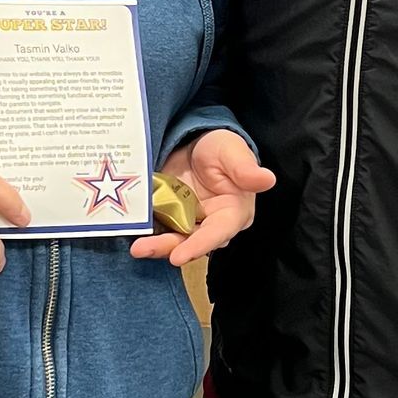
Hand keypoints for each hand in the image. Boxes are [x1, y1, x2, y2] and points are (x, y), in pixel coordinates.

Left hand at [129, 131, 274, 267]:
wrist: (196, 141)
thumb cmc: (222, 148)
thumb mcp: (233, 152)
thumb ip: (245, 169)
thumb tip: (267, 179)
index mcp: (233, 214)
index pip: (217, 233)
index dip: (199, 245)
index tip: (179, 256)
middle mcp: (211, 224)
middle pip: (191, 242)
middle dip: (168, 248)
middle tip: (143, 249)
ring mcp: (188, 223)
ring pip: (173, 239)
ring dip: (155, 244)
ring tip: (136, 247)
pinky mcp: (170, 217)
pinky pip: (158, 228)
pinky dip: (145, 232)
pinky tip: (130, 232)